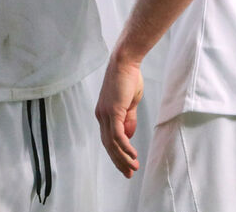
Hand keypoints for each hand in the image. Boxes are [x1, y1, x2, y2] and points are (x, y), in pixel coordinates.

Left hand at [95, 54, 143, 176]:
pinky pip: (118, 134)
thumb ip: (128, 119)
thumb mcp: (129, 102)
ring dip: (123, 157)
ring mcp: (105, 114)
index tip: (126, 165)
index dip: (116, 154)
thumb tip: (129, 136)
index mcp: (103, 114)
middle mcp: (101, 116)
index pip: (107, 140)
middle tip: (129, 173)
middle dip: (119, 161)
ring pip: (112, 143)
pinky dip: (124, 146)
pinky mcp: (113, 111)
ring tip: (133, 167)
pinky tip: (132, 154)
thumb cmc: (128, 78)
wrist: (125, 61)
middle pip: (108, 145)